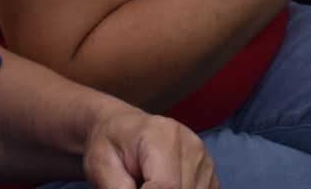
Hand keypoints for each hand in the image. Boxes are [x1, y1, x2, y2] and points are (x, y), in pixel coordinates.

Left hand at [80, 107, 214, 188]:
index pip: (166, 186)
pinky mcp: (209, 172)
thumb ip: (116, 187)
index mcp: (162, 135)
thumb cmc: (109, 145)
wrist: (121, 128)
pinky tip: (162, 187)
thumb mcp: (101, 165)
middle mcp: (190, 144)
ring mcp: (204, 158)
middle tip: (135, 185)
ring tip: (146, 184)